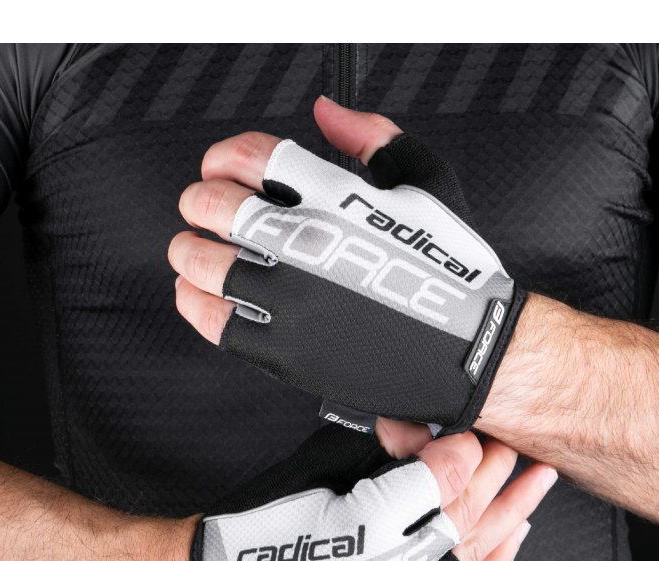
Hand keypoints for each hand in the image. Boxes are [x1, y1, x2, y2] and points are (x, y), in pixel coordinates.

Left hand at [169, 96, 523, 432]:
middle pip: (215, 205)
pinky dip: (194, 302)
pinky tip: (194, 293)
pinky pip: (216, 321)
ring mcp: (292, 300)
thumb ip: (373, 136)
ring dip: (188, 250)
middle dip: (198, 201)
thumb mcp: (428, 182)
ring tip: (191, 250)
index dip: (223, 156)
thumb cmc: (452, 271)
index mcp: (337, 198)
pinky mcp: (286, 351)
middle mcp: (309, 244)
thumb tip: (324, 112)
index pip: (251, 157)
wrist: (470, 348)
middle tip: (198, 208)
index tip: (219, 168)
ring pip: (205, 264)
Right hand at [188, 423, 556, 560]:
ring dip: (510, 514)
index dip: (463, 450)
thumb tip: (432, 440)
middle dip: (495, 475)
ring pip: (471, 552)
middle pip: (463, 513)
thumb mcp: (317, 469)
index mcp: (364, 524)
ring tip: (536, 483)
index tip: (472, 427)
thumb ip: (381, 454)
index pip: (438, 481)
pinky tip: (513, 539)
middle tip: (514, 445)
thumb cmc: (256, 525)